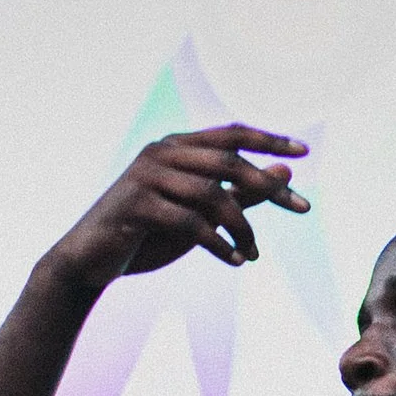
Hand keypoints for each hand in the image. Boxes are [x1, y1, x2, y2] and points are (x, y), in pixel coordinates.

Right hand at [40, 127, 310, 296]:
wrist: (91, 261)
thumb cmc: (147, 234)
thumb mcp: (202, 214)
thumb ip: (241, 193)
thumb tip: (285, 172)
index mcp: (176, 147)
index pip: (231, 134)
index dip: (268, 139)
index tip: (304, 152)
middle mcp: (161, 153)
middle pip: (228, 162)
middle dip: (269, 187)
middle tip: (303, 209)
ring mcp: (146, 177)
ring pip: (212, 194)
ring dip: (242, 227)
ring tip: (253, 253)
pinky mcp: (136, 206)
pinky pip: (190, 223)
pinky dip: (219, 243)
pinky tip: (235, 261)